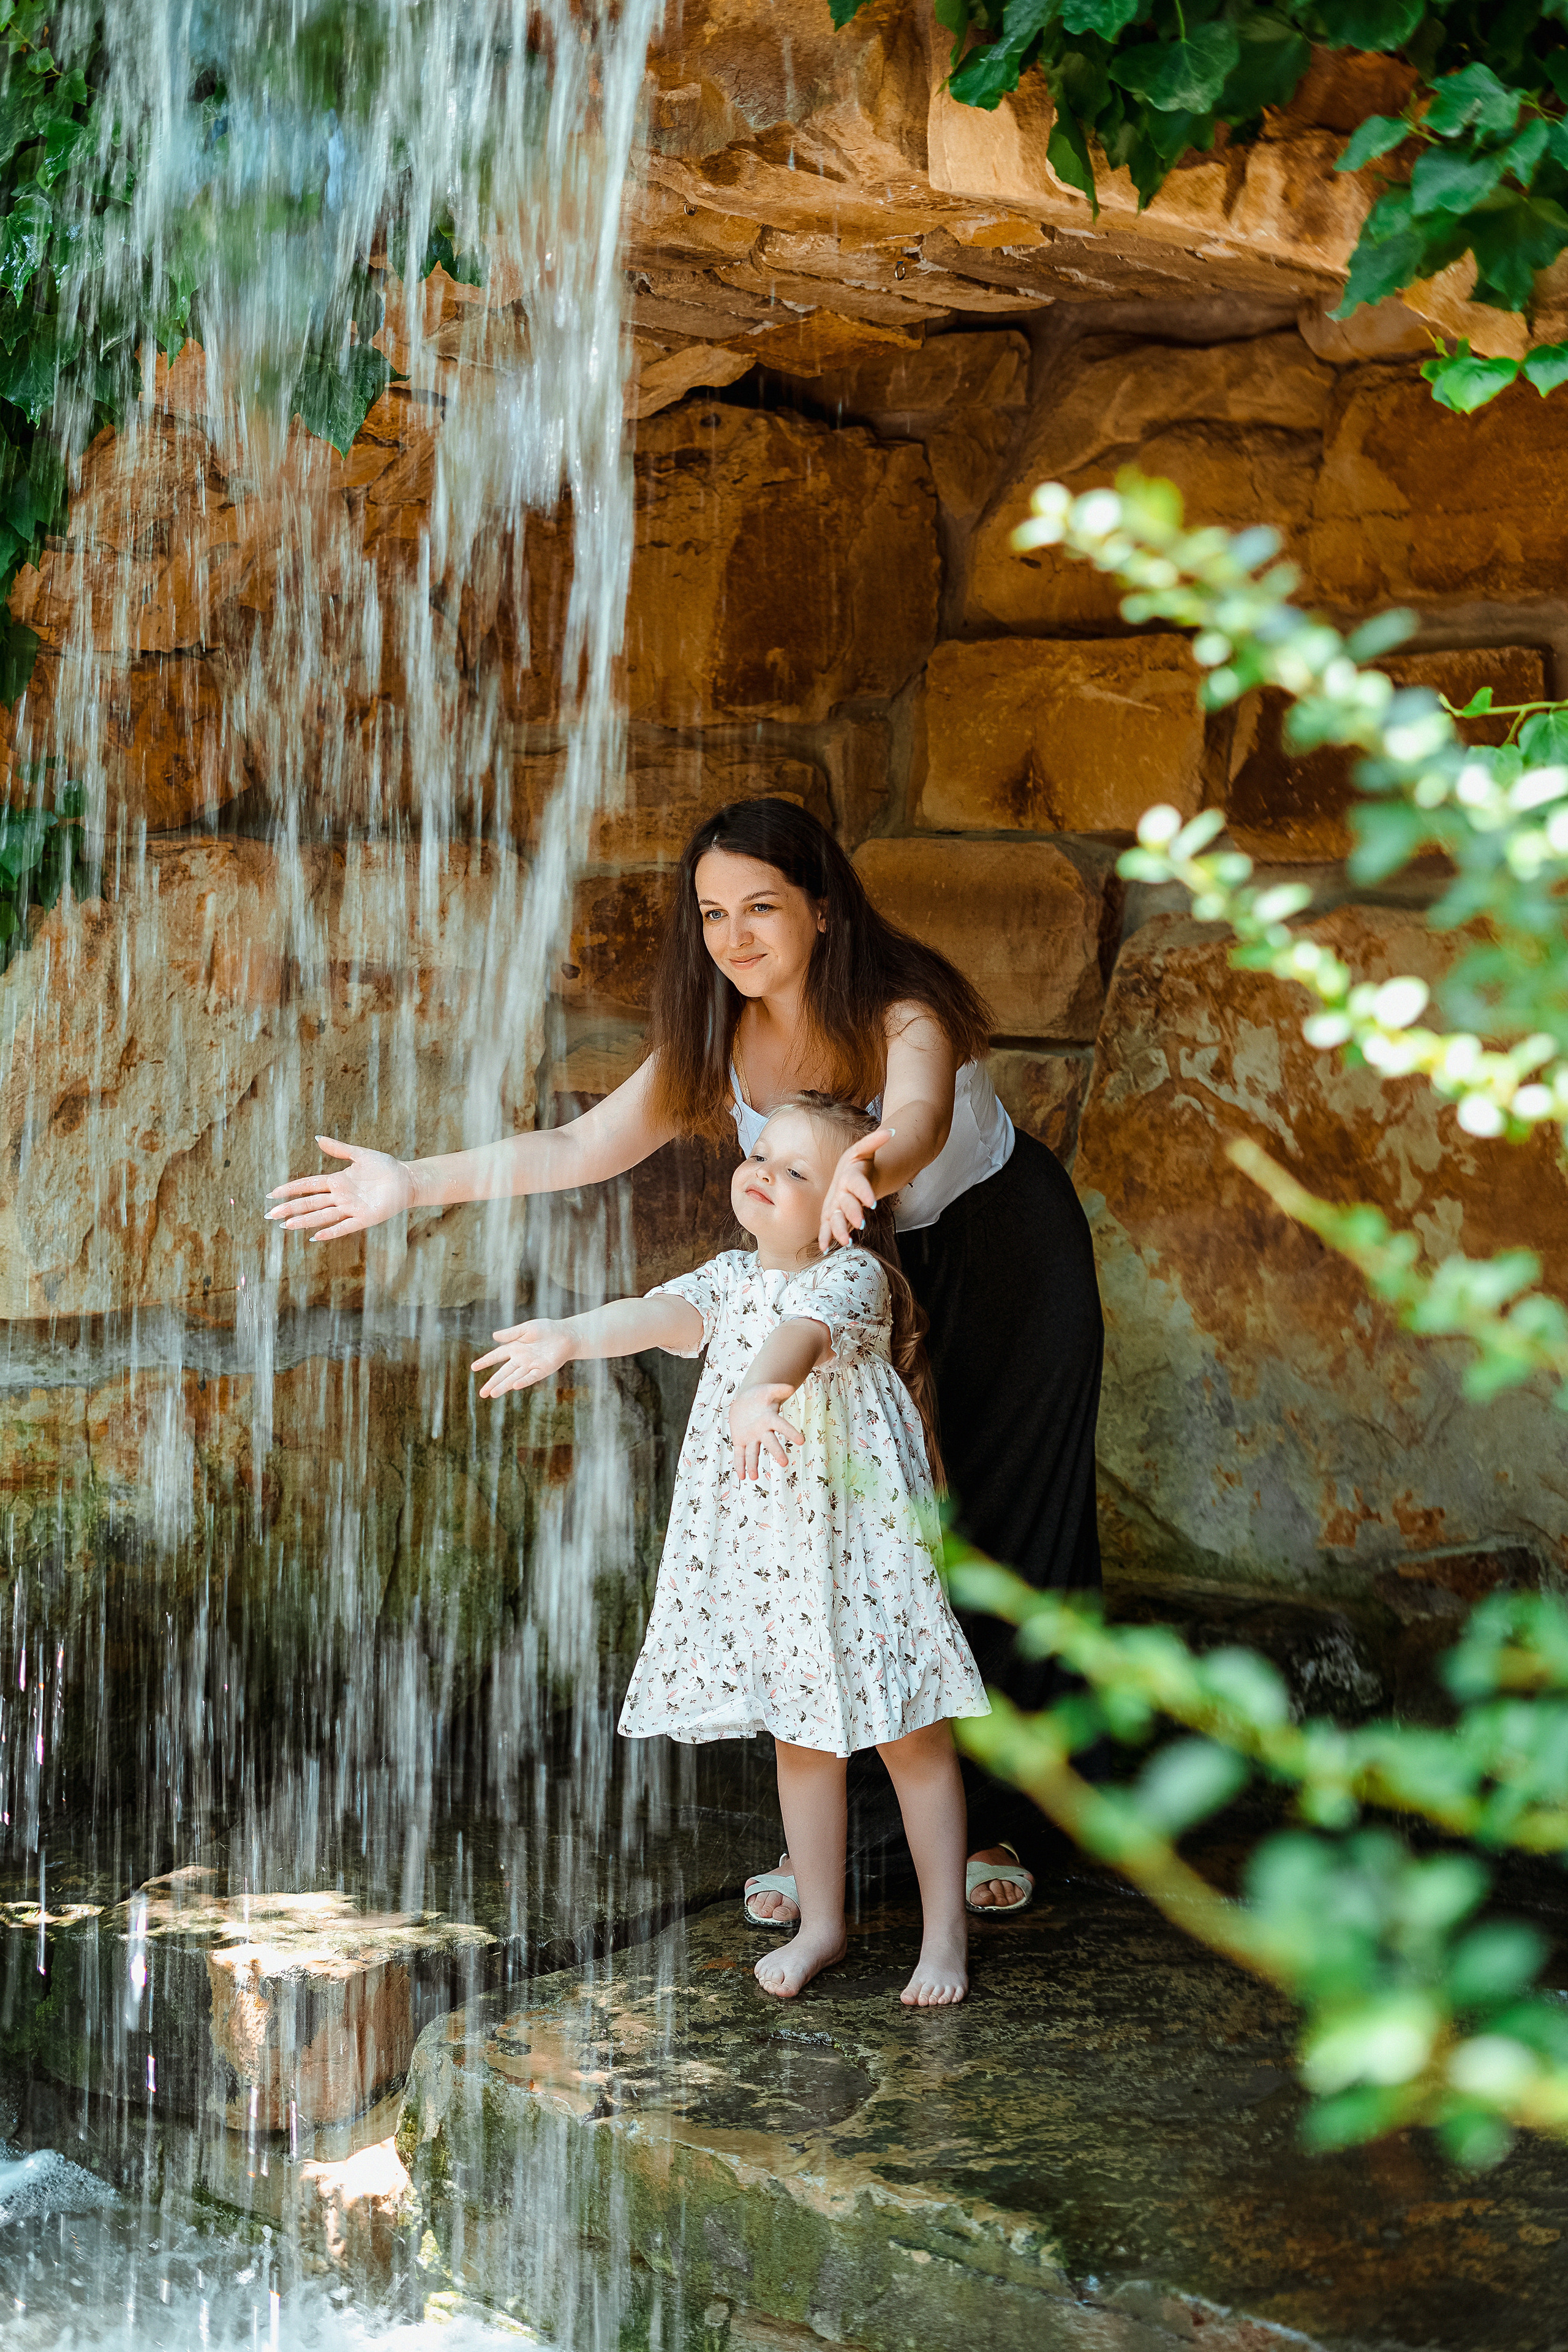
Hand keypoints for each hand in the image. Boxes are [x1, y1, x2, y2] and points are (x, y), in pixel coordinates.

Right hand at [266, 1138, 414, 1240]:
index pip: (308, 1185)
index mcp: (337, 1181)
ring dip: (304, 1221)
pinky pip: (345, 1226)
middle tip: (269, 1215)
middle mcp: (340, 1197)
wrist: (407, 1179)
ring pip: (322, 1216)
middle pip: (310, 1203)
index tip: (272, 1194)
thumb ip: (339, 1149)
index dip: (290, 1189)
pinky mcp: (364, 1218)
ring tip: (285, 1225)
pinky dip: (331, 1231)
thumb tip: (317, 1138)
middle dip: (290, 1208)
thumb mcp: (360, 1154)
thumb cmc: (385, 1167)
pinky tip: (316, 1236)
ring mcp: (351, 1208)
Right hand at [471, 1320, 576, 1398]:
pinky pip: (531, 1377)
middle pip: (503, 1372)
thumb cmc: (547, 1329)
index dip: (486, 1361)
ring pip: (514, 1378)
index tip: (474, 1367)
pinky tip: (514, 1386)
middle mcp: (521, 1359)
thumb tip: (494, 1336)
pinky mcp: (543, 1370)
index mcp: (515, 1348)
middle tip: (482, 1394)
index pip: (497, 1356)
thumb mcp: (527, 1328)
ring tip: (492, 1394)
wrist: (566, 1334)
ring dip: (504, 1386)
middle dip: (492, 1382)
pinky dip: (523, 1381)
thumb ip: (511, 1333)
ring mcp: (531, 1366)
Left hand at [730, 1383, 802, 1480]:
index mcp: (771, 1419)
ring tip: (753, 1478)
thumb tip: (791, 1387)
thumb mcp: (767, 1390)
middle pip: (770, 1442)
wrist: (746, 1402)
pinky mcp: (740, 1441)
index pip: (782, 1426)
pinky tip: (742, 1477)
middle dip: (777, 1452)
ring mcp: (752, 1438)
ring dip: (753, 1465)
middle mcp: (763, 1432)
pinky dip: (740, 1465)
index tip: (801, 1441)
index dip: (791, 1433)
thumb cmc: (760, 1396)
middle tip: (785, 1463)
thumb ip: (778, 1389)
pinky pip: (740, 1454)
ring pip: (753, 1453)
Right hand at [817, 1125, 892, 1251]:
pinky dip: (825, 1237)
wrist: (847, 1175)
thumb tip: (892, 1132)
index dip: (863, 1191)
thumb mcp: (865, 1150)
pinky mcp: (831, 1217)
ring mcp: (834, 1205)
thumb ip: (876, 1140)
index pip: (855, 1183)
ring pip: (834, 1218)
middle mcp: (839, 1191)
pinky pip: (826, 1228)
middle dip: (852, 1213)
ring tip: (846, 1241)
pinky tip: (825, 1248)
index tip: (873, 1202)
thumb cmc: (858, 1165)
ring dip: (838, 1229)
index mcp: (848, 1175)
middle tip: (862, 1223)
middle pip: (844, 1203)